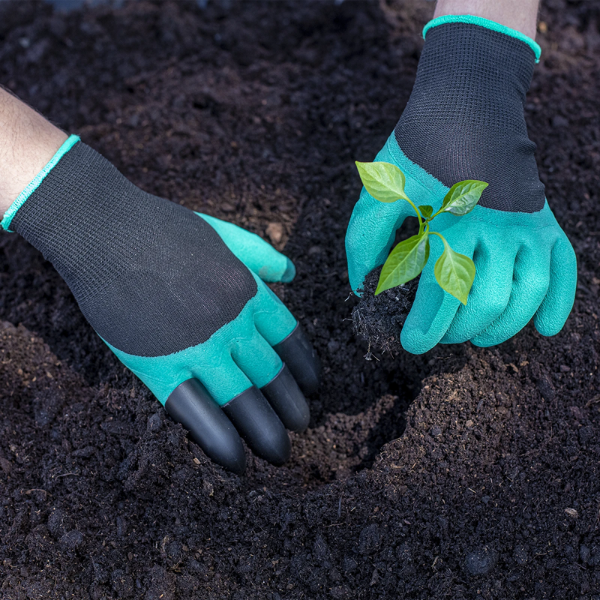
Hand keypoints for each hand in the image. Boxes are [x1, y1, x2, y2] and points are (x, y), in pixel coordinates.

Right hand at [5, 138, 319, 472]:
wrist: (105, 230)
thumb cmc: (163, 228)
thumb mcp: (224, 232)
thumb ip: (261, 255)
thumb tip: (293, 271)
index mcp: (248, 290)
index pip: (290, 339)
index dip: (304, 368)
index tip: (313, 388)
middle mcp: (231, 322)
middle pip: (272, 374)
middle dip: (292, 406)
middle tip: (304, 426)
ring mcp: (196, 346)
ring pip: (242, 399)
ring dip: (265, 431)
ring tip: (281, 453)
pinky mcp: (157, 366)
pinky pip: (196, 411)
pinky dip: (219, 440)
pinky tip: (236, 460)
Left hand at [346, 16, 576, 353]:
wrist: (467, 102)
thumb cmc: (415, 152)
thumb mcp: (378, 190)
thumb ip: (364, 241)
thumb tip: (361, 290)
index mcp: (446, 221)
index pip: (439, 293)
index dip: (425, 328)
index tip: (412, 344)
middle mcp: (492, 226)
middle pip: (486, 301)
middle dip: (459, 331)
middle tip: (440, 337)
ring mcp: (524, 222)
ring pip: (526, 292)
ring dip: (504, 326)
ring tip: (480, 338)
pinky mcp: (544, 219)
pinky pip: (563, 267)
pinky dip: (559, 302)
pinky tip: (543, 328)